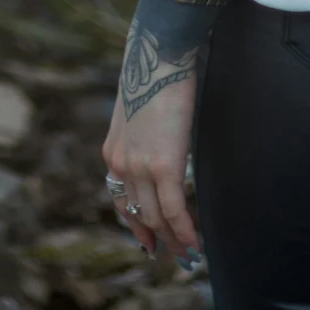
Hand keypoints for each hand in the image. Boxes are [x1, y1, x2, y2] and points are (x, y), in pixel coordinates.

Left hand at [103, 66, 200, 261]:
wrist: (158, 54)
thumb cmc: (153, 71)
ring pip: (156, 217)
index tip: (148, 241)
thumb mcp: (137, 108)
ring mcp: (140, 168)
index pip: (120, 200)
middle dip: (156, 238)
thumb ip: (141, 133)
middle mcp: (120, 165)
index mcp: (113, 151)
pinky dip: (185, 231)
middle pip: (138, 214)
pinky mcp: (163, 166)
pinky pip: (174, 210)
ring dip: (173, 240)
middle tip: (174, 254)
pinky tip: (196, 242)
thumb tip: (156, 143)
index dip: (135, 225)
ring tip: (189, 255)